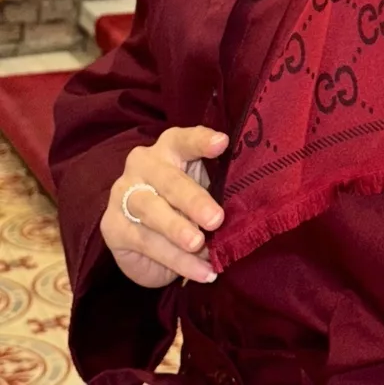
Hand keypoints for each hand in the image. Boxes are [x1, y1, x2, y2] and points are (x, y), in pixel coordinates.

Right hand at [100, 126, 228, 288]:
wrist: (144, 239)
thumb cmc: (182, 204)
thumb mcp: (200, 190)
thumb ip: (215, 191)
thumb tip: (242, 209)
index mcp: (169, 148)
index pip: (184, 139)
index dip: (202, 141)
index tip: (222, 143)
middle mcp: (142, 164)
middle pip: (169, 180)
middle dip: (193, 200)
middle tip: (216, 219)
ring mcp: (123, 193)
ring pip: (153, 211)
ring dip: (179, 231)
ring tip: (200, 246)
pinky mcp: (112, 226)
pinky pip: (147, 243)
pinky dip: (177, 261)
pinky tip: (201, 272)